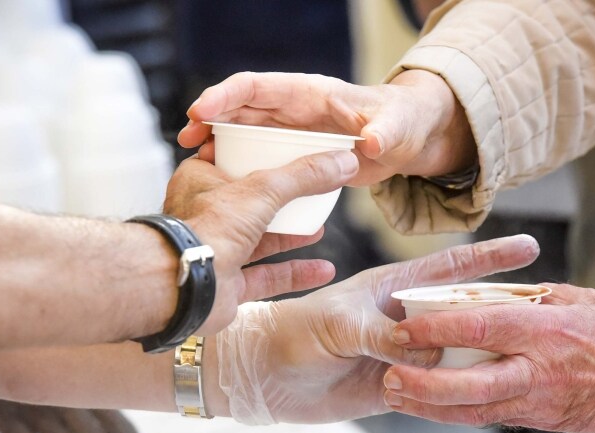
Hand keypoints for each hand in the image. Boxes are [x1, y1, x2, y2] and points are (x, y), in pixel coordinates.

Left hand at [162, 151, 358, 333]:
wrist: (183, 285)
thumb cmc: (207, 228)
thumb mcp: (264, 189)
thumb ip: (304, 176)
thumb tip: (344, 162)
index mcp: (201, 181)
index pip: (232, 161)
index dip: (261, 157)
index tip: (292, 155)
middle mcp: (206, 216)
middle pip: (251, 203)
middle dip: (283, 202)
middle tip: (312, 194)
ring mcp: (217, 252)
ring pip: (259, 241)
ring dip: (291, 237)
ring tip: (319, 229)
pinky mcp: (227, 285)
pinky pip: (267, 277)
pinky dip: (295, 274)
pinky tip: (323, 270)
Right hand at [178, 69, 475, 186]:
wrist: (408, 138)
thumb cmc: (403, 124)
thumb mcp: (398, 128)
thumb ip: (385, 133)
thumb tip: (373, 143)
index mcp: (308, 94)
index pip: (258, 86)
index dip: (227, 95)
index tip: (201, 110)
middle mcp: (292, 110)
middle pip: (239, 108)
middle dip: (208, 118)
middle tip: (185, 139)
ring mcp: (289, 132)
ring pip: (242, 132)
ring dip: (215, 142)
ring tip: (191, 160)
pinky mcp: (293, 154)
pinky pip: (257, 156)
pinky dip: (238, 165)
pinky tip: (224, 184)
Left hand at [211, 235, 539, 424]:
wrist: (265, 377)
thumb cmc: (293, 334)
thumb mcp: (339, 326)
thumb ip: (384, 335)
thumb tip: (434, 355)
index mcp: (391, 289)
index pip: (449, 269)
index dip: (489, 258)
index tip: (528, 247)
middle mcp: (403, 320)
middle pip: (463, 314)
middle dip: (500, 313)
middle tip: (542, 315)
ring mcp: (403, 356)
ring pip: (456, 356)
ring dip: (482, 359)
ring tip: (521, 362)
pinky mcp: (397, 389)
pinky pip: (437, 392)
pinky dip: (458, 395)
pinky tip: (485, 397)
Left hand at [383, 284, 594, 432]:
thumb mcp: (568, 297)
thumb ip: (521, 298)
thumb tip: (480, 291)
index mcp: (540, 329)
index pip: (477, 327)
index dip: (436, 330)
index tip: (404, 326)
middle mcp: (535, 369)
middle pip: (469, 384)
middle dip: (424, 384)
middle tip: (390, 376)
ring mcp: (536, 400)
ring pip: (473, 410)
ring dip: (430, 407)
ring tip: (394, 396)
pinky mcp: (538, 419)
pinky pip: (489, 418)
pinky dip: (455, 414)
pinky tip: (429, 407)